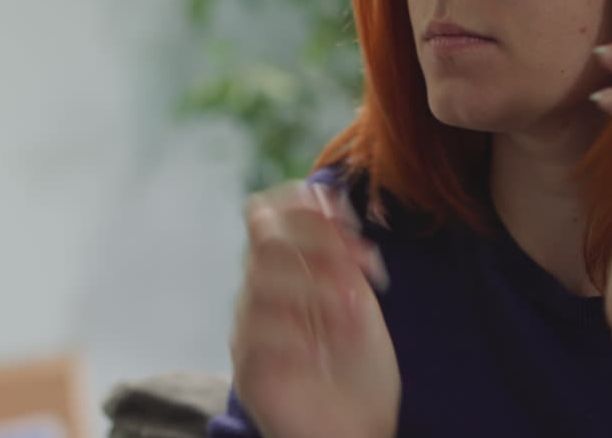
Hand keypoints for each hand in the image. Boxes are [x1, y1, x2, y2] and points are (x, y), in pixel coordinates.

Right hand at [230, 181, 398, 437]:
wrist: (359, 435)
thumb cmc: (361, 373)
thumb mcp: (360, 301)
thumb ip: (341, 254)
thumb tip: (327, 198)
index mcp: (286, 273)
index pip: (268, 212)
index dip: (303, 203)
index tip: (347, 218)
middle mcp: (261, 295)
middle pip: (266, 234)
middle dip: (322, 242)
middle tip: (362, 268)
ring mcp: (250, 331)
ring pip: (264, 276)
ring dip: (318, 284)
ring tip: (353, 312)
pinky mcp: (248, 368)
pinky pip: (259, 329)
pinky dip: (301, 331)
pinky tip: (325, 350)